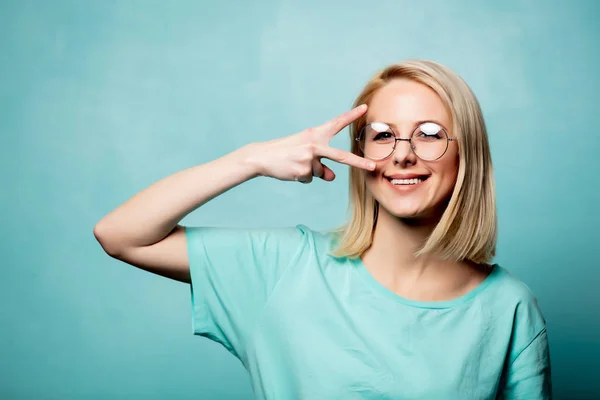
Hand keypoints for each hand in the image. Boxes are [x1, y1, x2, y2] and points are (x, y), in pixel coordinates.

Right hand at [251, 105, 375, 182]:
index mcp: (315, 134)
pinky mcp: (303, 171)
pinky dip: (301, 177)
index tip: (365, 108)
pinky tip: (291, 170)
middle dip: (358, 163)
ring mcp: (309, 158)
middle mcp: (315, 144)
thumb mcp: (305, 153)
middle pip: (341, 156)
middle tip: (373, 167)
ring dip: (308, 172)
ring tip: (293, 164)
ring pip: (319, 173)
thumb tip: (333, 176)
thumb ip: (321, 164)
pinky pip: (310, 179)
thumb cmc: (286, 152)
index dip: (352, 115)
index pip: (336, 123)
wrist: (262, 156)